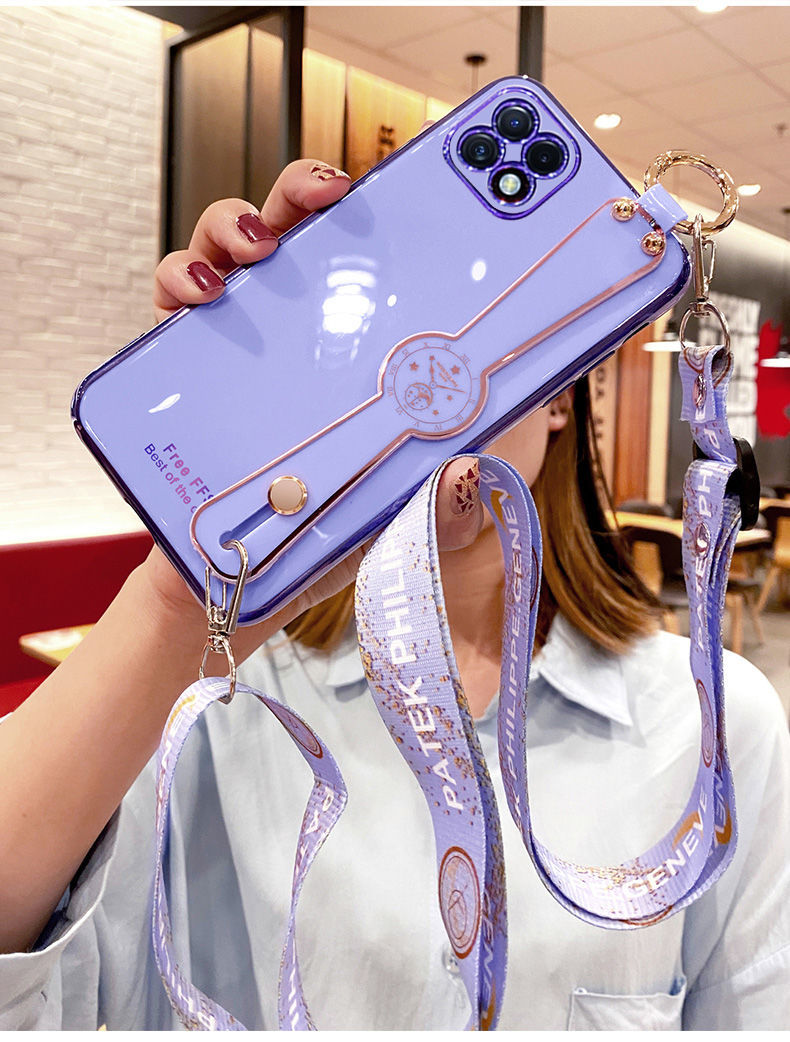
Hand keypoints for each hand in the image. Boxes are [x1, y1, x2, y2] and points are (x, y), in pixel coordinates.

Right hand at [142, 160, 483, 659]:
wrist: (238, 580)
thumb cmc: (336, 537)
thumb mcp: (410, 522)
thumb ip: (452, 508)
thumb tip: (467, 471)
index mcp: (373, 351)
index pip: (390, 266)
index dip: (403, 215)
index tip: (421, 184)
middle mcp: (310, 333)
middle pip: (310, 234)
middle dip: (312, 192)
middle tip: (328, 193)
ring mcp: (248, 342)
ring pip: (236, 246)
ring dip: (240, 221)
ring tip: (253, 243)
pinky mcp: (190, 364)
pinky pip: (176, 300)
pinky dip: (180, 278)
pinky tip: (197, 293)